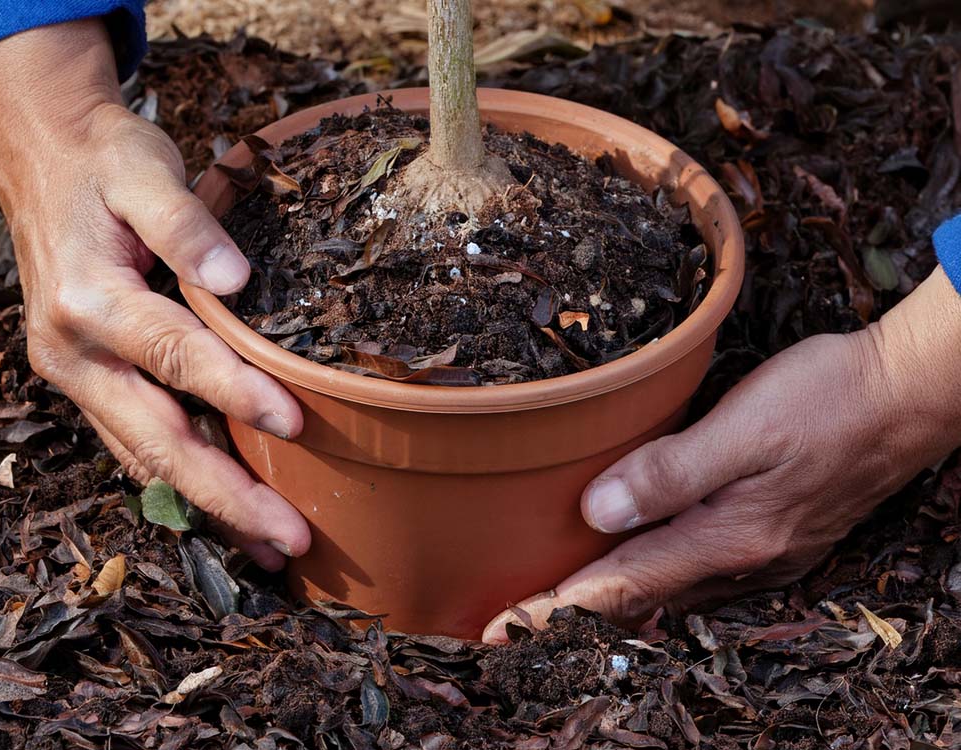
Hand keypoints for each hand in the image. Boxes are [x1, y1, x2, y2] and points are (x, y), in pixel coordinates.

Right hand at [0, 20, 309, 569]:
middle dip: (227, 496)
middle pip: (159, 439)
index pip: (175, 356)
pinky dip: (182, 483)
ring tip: (269, 549)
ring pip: (146, 457)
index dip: (235, 391)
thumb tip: (235, 279)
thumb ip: (184, 225)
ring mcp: (79, 376)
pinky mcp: (92, 383)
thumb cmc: (103, 163)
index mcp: (87, 301)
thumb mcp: (142, 170)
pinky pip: (137, 445)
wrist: (44, 162)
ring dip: (210, 507)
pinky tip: (225, 511)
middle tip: (291, 540)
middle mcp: (74, 354)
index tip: (294, 424)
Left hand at [484, 267, 960, 641]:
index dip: (558, 609)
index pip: (621, 585)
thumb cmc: (829, 398)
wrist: (909, 394)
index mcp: (728, 537)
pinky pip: (702, 574)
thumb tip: (597, 511)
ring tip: (568, 602)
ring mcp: (767, 553)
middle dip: (580, 613)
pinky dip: (659, 579)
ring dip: (618, 600)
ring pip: (673, 592)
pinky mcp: (780, 535)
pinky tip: (646, 566)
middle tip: (523, 619)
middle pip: (644, 599)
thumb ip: (671, 472)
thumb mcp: (743, 426)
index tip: (502, 629)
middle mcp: (746, 559)